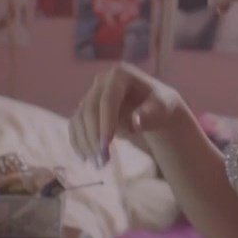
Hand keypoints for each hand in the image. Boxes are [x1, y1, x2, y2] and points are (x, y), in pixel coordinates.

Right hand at [69, 62, 188, 168]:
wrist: (154, 107)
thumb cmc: (160, 105)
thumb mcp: (161, 108)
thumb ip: (150, 114)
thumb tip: (135, 122)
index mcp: (120, 75)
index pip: (108, 99)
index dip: (105, 122)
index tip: (106, 146)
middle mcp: (101, 81)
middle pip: (90, 108)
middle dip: (93, 135)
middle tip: (101, 159)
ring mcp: (92, 94)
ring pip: (79, 118)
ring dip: (85, 141)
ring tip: (97, 162)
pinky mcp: (86, 108)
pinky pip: (76, 125)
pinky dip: (78, 141)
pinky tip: (85, 158)